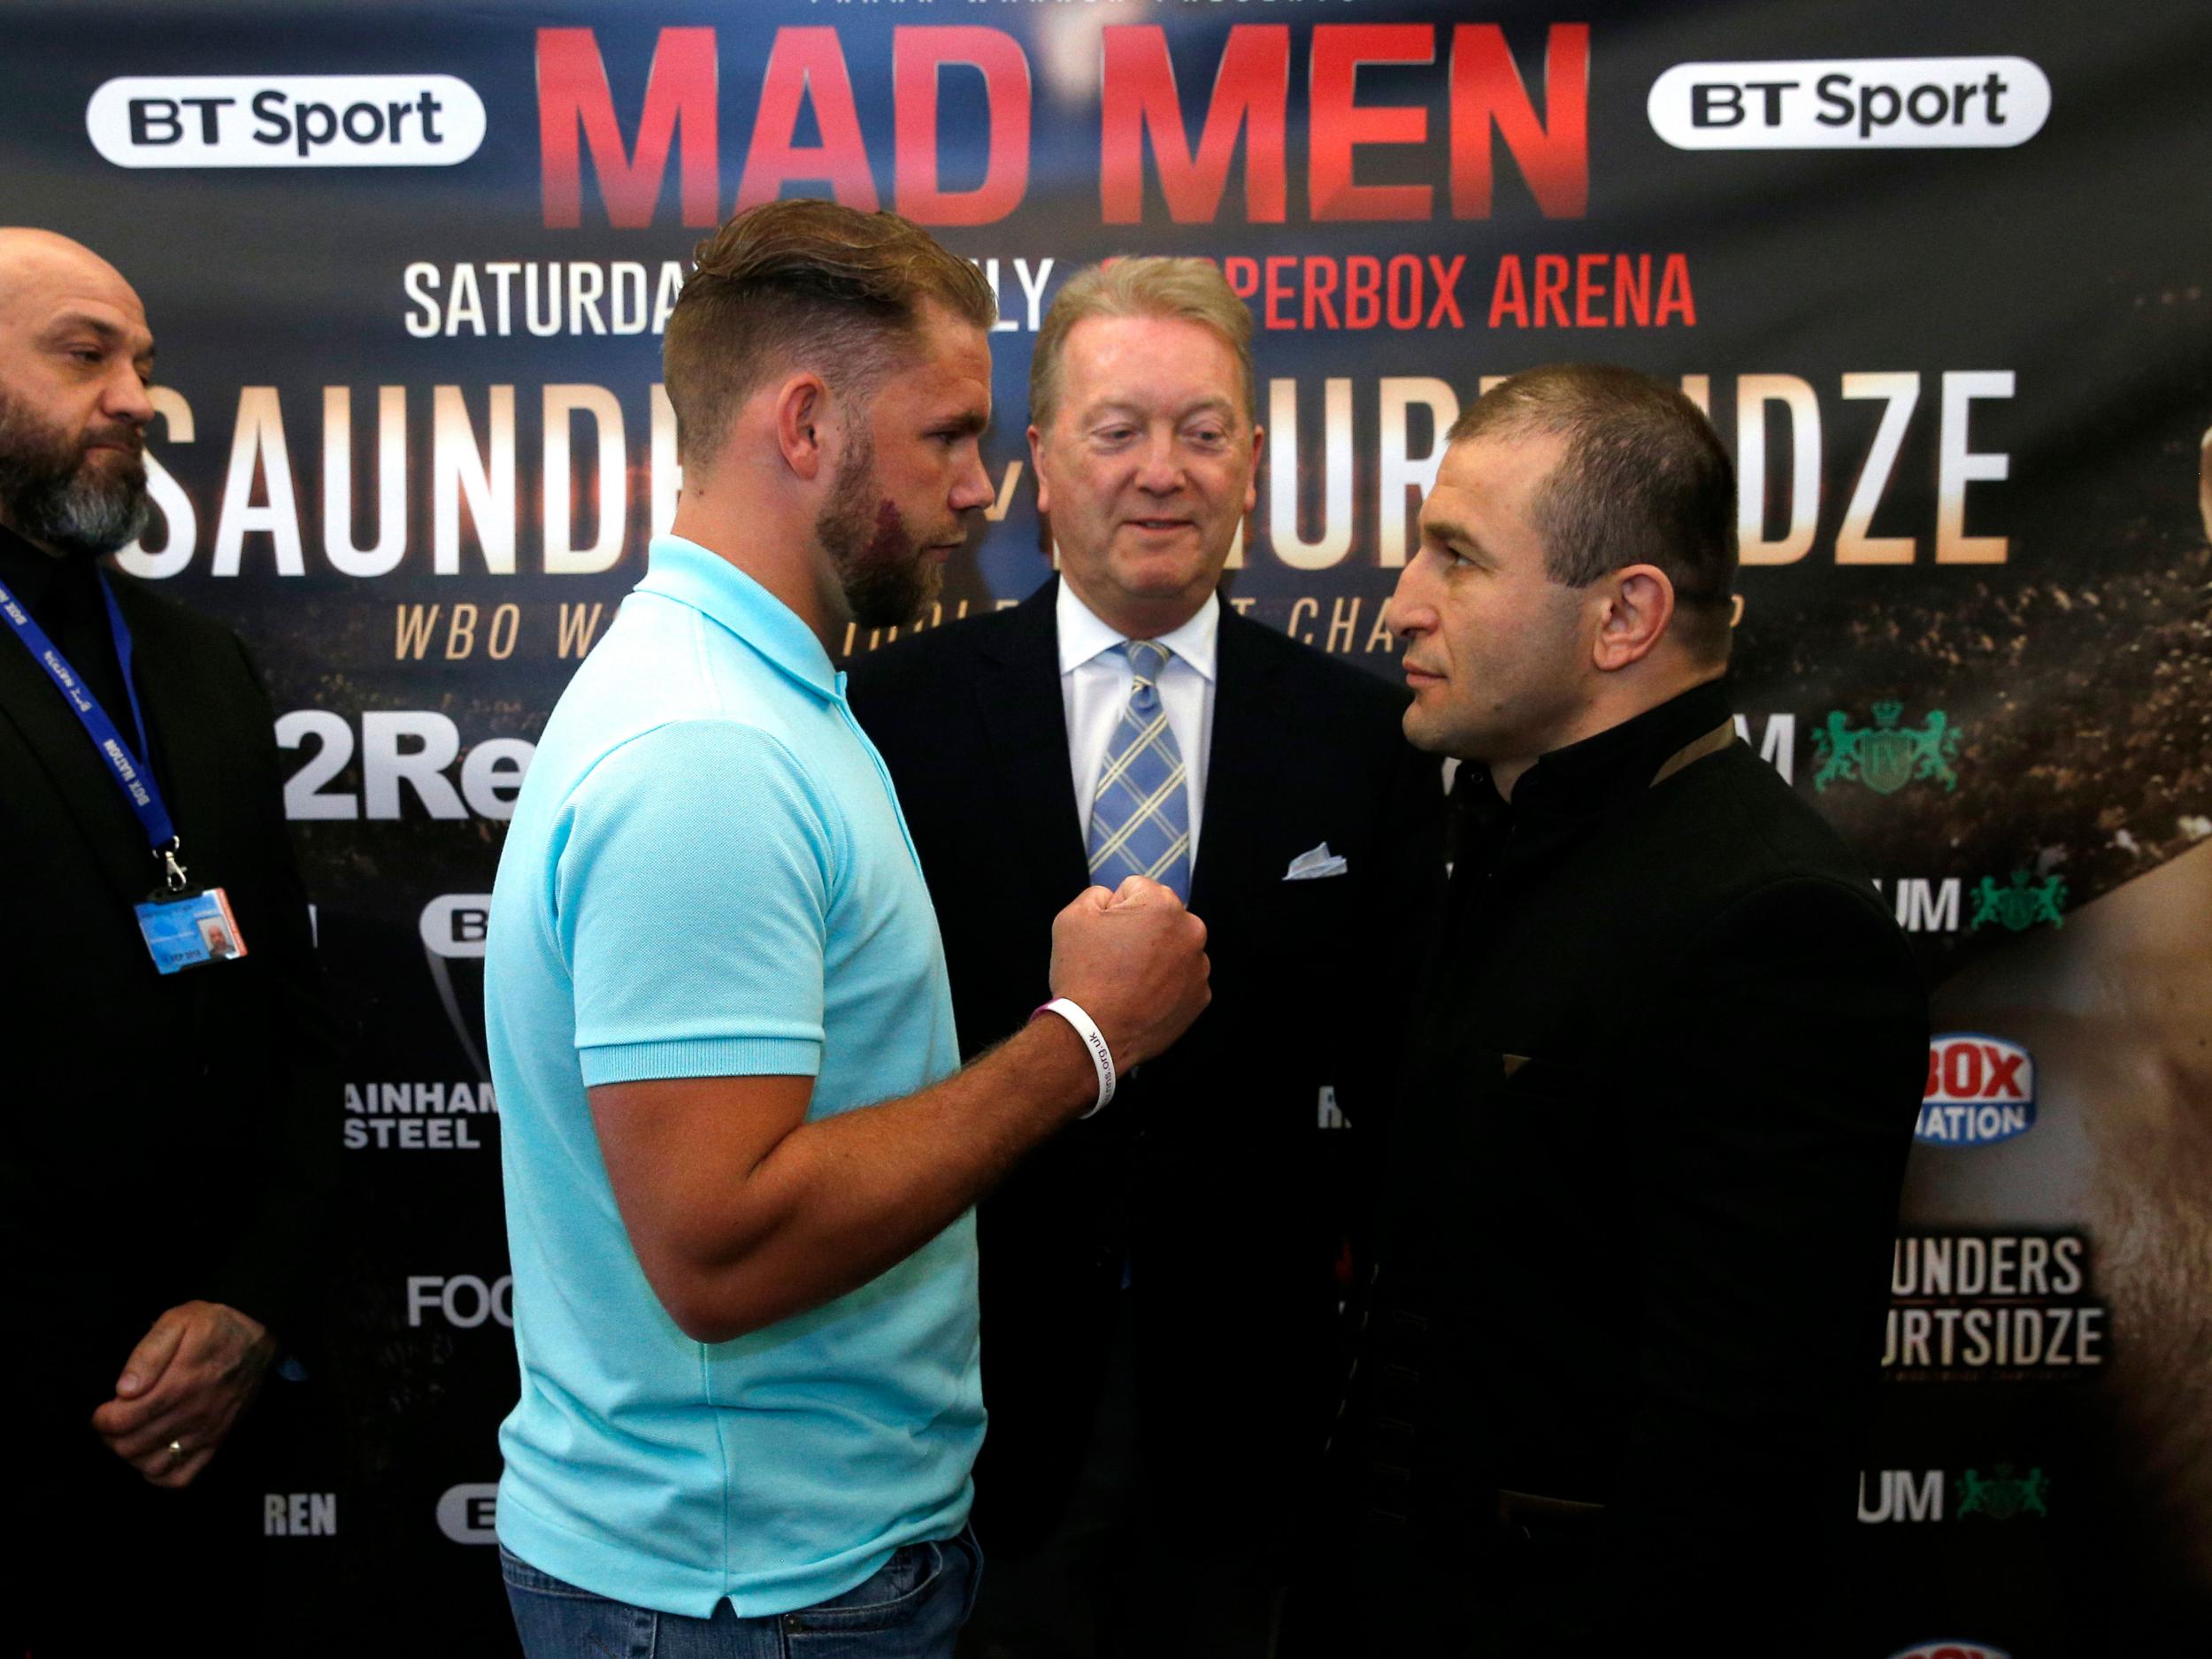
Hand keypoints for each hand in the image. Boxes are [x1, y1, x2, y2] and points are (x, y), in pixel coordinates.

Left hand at [89, 1301, 276, 1487]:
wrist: (258, 1334)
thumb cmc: (213, 1326)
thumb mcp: (178, 1321)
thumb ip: (149, 1353)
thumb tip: (124, 1390)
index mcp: (179, 1384)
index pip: (123, 1421)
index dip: (102, 1420)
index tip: (102, 1410)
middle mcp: (193, 1414)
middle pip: (132, 1446)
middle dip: (112, 1438)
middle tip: (112, 1422)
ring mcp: (207, 1431)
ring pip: (153, 1465)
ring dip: (132, 1456)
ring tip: (130, 1436)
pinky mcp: (217, 1440)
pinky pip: (183, 1476)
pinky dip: (160, 1476)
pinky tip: (153, 1457)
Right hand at [1048, 875, 1210, 1069]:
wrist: (1094, 1035)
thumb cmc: (1083, 974)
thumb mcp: (1072, 917)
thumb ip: (1096, 894)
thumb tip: (1112, 899)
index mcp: (1164, 904)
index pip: (1135, 889)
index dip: (1112, 909)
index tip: (1104, 935)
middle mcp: (1192, 931)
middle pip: (1160, 918)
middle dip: (1140, 930)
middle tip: (1115, 959)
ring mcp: (1199, 968)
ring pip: (1173, 949)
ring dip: (1156, 957)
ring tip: (1128, 982)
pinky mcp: (1200, 998)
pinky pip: (1180, 980)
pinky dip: (1165, 985)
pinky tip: (1142, 998)